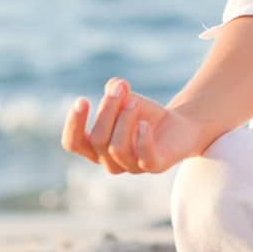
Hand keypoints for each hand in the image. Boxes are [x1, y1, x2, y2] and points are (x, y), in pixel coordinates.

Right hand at [61, 76, 206, 174]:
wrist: (179, 124)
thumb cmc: (145, 114)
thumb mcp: (127, 99)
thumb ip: (116, 93)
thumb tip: (113, 84)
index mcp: (96, 148)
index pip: (74, 143)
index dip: (74, 125)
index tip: (82, 100)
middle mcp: (110, 162)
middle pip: (98, 140)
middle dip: (107, 109)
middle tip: (121, 86)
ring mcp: (132, 166)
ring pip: (116, 148)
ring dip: (124, 119)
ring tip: (135, 101)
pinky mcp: (155, 165)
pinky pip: (145, 158)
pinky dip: (142, 140)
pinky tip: (144, 123)